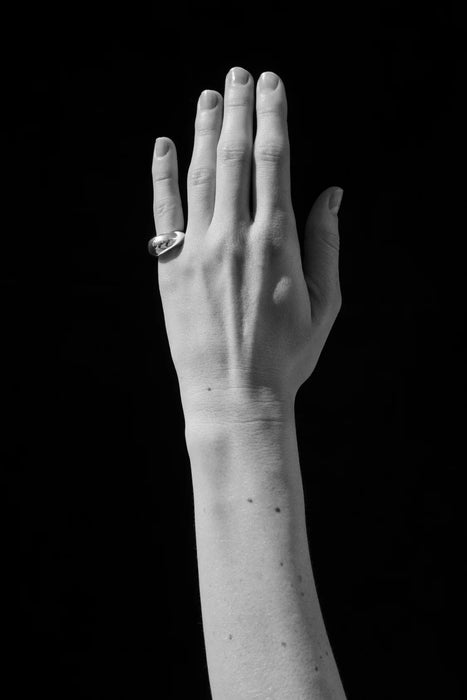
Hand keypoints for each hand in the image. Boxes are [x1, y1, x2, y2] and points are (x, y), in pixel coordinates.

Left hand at [151, 67, 342, 412]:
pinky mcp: (170, 268)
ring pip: (200, 175)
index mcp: (278, 243)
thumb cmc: (287, 354)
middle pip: (235, 155)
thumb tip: (333, 193)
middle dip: (239, 108)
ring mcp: (198, 251)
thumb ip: (327, 244)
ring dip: (205, 129)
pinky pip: (163, 210)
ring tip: (210, 96)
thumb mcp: (325, 303)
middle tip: (240, 74)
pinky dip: (163, 174)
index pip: (274, 161)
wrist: (234, 395)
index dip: (272, 116)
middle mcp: (235, 238)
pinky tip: (165, 145)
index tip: (272, 86)